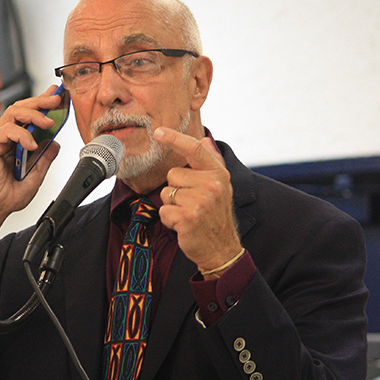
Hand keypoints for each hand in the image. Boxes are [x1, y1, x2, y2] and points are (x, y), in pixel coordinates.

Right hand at [0, 85, 63, 246]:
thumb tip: (55, 144)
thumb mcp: (36, 175)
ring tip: (48, 122)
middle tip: (57, 99)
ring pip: (13, 113)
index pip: (29, 115)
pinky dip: (22, 135)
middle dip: (41, 101)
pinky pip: (7, 130)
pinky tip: (32, 144)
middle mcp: (5, 137)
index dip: (43, 103)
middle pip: (21, 108)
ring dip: (34, 114)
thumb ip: (45, 159)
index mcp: (16, 141)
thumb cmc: (8, 195)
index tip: (58, 95)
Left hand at [153, 127, 241, 272]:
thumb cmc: (216, 215)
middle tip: (192, 203)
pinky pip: (164, 210)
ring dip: (172, 206)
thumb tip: (203, 139)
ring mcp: (200, 201)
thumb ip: (210, 161)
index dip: (175, 138)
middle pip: (173, 175)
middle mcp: (212, 185)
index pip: (194, 149)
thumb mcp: (220, 186)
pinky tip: (184, 225)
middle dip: (176, 189)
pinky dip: (169, 220)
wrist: (221, 248)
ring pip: (166, 193)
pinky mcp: (188, 217)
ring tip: (189, 214)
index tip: (158, 131)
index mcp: (218, 174)